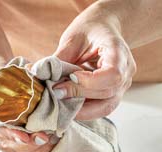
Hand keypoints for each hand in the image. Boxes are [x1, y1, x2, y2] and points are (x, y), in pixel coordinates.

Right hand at [0, 83, 57, 151]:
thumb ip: (12, 77)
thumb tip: (31, 68)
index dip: (10, 135)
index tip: (26, 137)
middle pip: (7, 145)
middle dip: (27, 144)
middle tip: (44, 138)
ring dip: (34, 149)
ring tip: (50, 141)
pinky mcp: (7, 147)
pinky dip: (35, 151)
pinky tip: (48, 144)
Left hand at [53, 2, 135, 119]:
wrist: (104, 30)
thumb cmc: (90, 31)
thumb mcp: (72, 39)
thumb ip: (58, 59)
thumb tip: (35, 74)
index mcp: (118, 51)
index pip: (112, 74)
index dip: (89, 82)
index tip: (70, 78)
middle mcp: (126, 71)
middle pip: (106, 93)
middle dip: (78, 95)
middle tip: (56, 93)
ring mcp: (122, 85)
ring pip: (106, 107)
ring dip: (81, 110)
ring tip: (61, 105)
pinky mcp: (113, 95)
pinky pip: (101, 108)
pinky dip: (84, 110)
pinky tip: (68, 105)